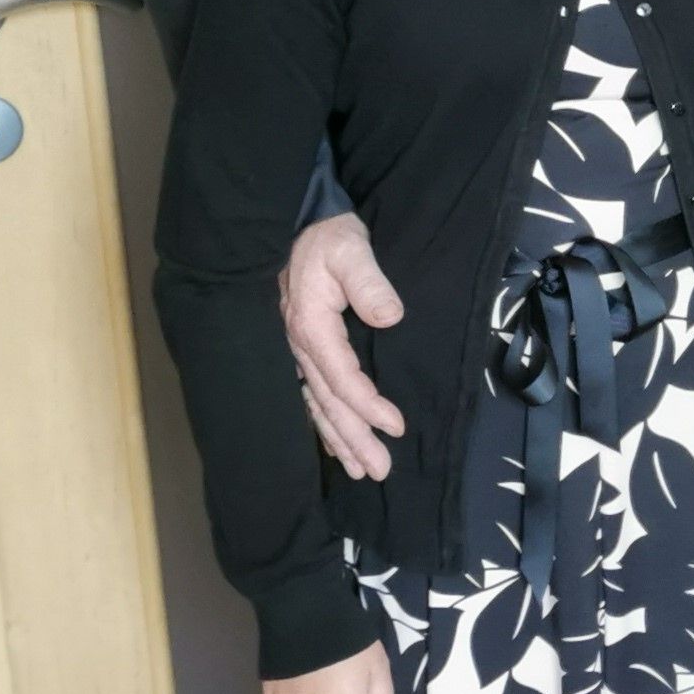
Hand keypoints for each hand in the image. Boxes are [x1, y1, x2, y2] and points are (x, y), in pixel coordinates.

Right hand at [280, 213, 406, 480]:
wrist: (301, 221)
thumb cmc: (329, 235)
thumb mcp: (351, 250)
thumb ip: (370, 283)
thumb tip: (391, 316)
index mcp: (310, 326)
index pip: (342, 379)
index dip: (368, 407)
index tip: (396, 427)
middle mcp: (299, 345)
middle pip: (328, 402)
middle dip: (354, 439)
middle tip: (378, 472)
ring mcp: (297, 349)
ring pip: (317, 404)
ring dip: (339, 439)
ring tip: (359, 471)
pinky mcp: (302, 347)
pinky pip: (310, 394)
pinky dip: (323, 422)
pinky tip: (334, 444)